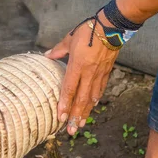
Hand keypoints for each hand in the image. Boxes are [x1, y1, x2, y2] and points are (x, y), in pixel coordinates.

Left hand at [45, 19, 118, 134]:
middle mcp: (88, 72)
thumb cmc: (88, 30)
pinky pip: (100, 89)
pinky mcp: (106, 72)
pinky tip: (92, 107)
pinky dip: (95, 100)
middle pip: (81, 99)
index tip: (60, 117)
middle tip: (71, 130)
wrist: (111, 28)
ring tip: (80, 125)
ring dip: (85, 112)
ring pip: (91, 98)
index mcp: (77, 65)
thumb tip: (47, 55)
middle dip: (75, 116)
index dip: (64, 104)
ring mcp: (99, 74)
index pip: (69, 88)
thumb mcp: (70, 38)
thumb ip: (58, 50)